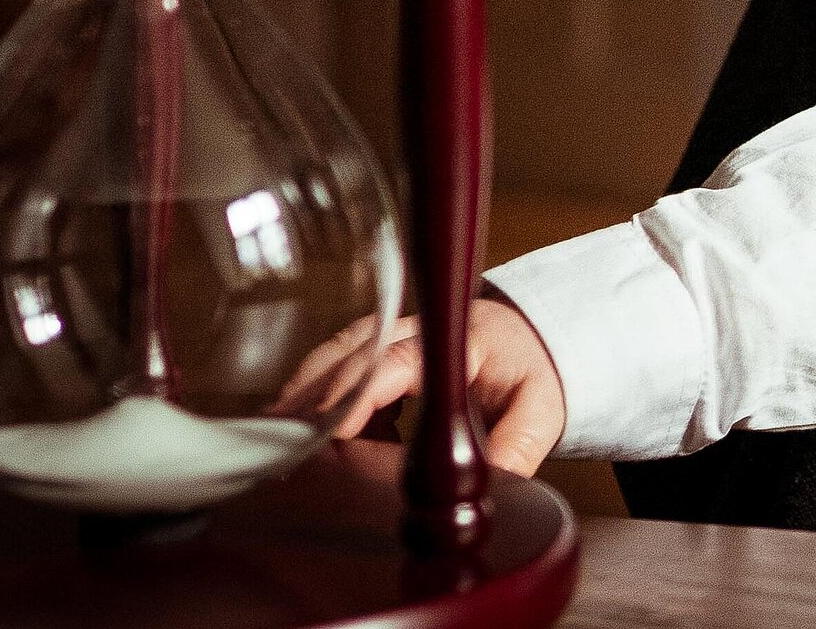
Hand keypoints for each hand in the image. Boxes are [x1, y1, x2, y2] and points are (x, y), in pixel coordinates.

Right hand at [280, 298, 565, 473]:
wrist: (528, 340)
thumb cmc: (529, 370)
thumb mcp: (539, 412)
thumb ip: (516, 448)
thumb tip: (489, 487)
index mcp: (456, 340)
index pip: (394, 361)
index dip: (356, 393)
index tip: (329, 428)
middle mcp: (416, 329)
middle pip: (350, 354)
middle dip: (311, 396)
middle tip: (280, 442)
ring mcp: (392, 333)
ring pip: (335, 357)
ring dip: (305, 396)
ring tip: (276, 442)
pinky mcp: (377, 348)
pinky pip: (338, 370)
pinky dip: (317, 400)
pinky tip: (307, 440)